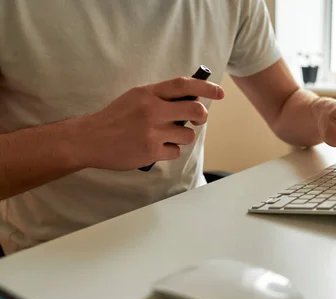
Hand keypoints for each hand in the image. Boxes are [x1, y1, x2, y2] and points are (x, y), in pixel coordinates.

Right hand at [76, 77, 224, 169]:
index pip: (184, 85)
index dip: (206, 88)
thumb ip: (161, 97)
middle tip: (197, 120)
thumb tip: (191, 100)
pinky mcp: (151, 150)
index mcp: (148, 93)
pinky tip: (154, 148)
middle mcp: (152, 110)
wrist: (90, 139)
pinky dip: (169, 151)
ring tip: (165, 137)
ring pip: (188, 135)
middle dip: (202, 117)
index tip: (219, 92)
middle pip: (196, 111)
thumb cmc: (116, 118)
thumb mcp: (136, 98)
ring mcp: (152, 131)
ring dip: (182, 138)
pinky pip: (175, 152)